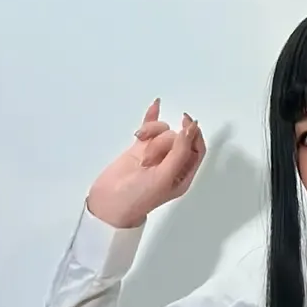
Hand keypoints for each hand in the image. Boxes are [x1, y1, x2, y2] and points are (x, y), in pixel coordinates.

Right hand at [85, 98, 206, 230]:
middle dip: (164, 141)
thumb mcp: (164, 177)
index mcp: (183, 175)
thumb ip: (179, 153)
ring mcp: (156, 155)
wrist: (110, 202)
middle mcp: (172, 164)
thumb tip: (189, 129)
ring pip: (162, 131)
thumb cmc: (138, 197)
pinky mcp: (141, 148)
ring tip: (140, 152)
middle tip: (149, 158)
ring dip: (151, 136)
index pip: (197, 149)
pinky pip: (150, 129)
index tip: (185, 121)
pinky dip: (151, 118)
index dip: (193, 133)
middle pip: (178, 138)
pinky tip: (156, 104)